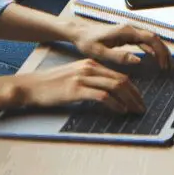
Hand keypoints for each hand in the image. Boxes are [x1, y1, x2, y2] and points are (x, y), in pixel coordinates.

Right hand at [14, 59, 146, 113]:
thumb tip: (110, 92)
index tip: (138, 100)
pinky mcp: (76, 89)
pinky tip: (120, 110)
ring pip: (115, 86)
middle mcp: (89, 68)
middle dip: (135, 95)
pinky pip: (102, 95)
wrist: (31, 86)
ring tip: (135, 110)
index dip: (132, 89)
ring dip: (129, 100)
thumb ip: (91, 80)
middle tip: (142, 107)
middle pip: (121, 79)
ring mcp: (83, 78)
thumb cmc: (51, 85)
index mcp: (91, 64)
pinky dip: (114, 103)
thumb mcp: (74, 76)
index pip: (118, 75)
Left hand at [71, 21, 170, 70]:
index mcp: (126, 31)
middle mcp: (130, 29)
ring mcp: (129, 31)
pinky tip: (154, 57)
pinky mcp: (127, 35)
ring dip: (160, 50)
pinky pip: (144, 41)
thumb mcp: (100, 52)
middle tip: (169, 68)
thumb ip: (119, 57)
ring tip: (165, 65)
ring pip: (151, 39)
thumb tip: (139, 60)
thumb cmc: (87, 42)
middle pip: (154, 38)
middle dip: (164, 52)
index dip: (160, 51)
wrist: (79, 33)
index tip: (163, 65)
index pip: (151, 38)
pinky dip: (152, 49)